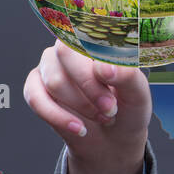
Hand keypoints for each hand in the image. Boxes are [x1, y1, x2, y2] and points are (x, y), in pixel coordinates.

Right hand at [24, 41, 150, 173]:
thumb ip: (127, 76)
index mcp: (97, 39)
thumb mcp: (138, 94)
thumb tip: (104, 67)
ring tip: (102, 116)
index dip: (100, 65)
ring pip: (54, 80)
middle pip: (65, 52)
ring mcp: (51, 65)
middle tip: (110, 109)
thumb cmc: (127, 109)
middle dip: (89, 88)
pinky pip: (36, 98)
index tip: (116, 92)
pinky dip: (59, 117)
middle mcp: (71, 46)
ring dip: (80, 105)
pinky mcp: (35, 87)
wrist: (113, 138)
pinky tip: (79, 128)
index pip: (89, 35)